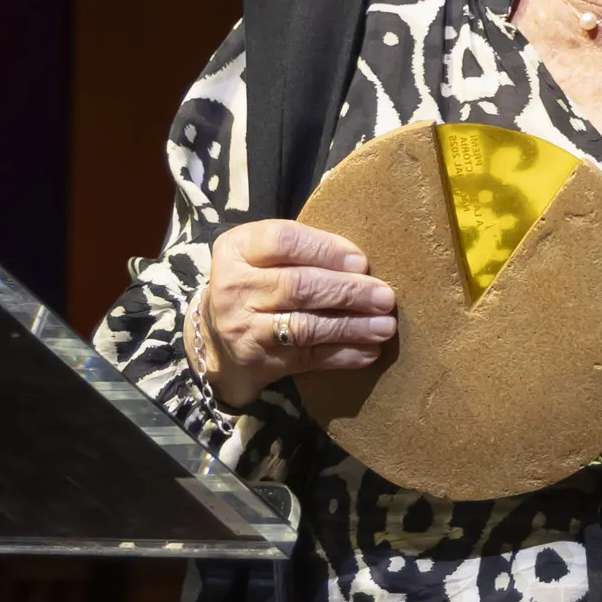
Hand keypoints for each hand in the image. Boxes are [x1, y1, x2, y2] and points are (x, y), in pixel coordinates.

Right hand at [195, 220, 397, 408]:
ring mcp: (242, 327)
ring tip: (385, 326)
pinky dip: (342, 355)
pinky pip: (307, 357)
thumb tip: (364, 266)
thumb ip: (302, 252)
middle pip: (299, 286)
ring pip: (306, 326)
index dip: (326, 250)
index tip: (361, 261)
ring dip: (351, 327)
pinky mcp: (257, 360)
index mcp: (236, 248)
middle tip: (385, 297)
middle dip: (348, 291)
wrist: (216, 336)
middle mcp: (233, 287)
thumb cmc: (256, 284)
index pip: (284, 241)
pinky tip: (368, 351)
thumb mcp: (263, 257)